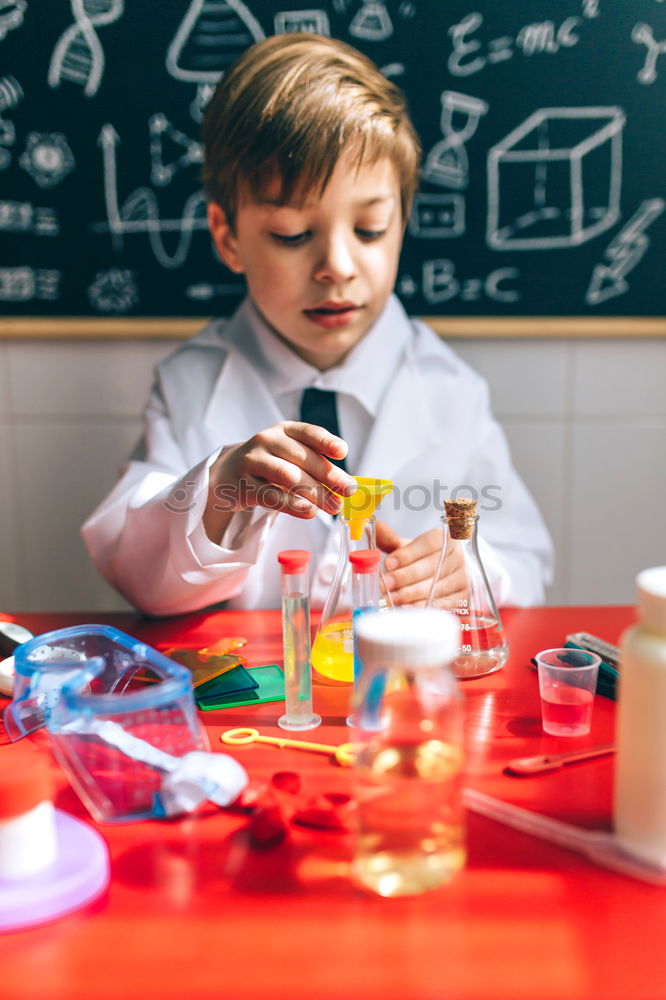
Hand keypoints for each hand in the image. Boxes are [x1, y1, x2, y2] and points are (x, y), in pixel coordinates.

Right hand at [203, 421, 355, 542]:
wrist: (227, 474)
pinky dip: (292, 504)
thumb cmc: (269, 466)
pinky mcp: (243, 485)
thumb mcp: (290, 457)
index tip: (342, 453)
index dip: (326, 442)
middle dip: (328, 475)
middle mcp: (267, 440)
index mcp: (284, 431)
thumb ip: (316, 467)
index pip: (308, 432)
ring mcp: (252, 461)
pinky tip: (308, 512)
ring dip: (314, 492)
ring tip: (332, 507)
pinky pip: (270, 495)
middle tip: (347, 492)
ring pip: (287, 475)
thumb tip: (345, 486)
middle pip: (301, 457)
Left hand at [376, 521, 467, 606]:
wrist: (446, 575)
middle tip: (385, 583)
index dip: (408, 554)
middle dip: (405, 576)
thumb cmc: (423, 559)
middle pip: (431, 566)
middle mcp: (457, 557)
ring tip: (391, 598)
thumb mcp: (409, 547)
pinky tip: (407, 608)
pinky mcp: (463, 597)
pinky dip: (423, 607)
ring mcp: (462, 578)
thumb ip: (391, 540)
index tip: (389, 563)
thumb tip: (374, 529)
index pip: (428, 543)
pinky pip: (443, 604)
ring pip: (436, 587)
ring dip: (411, 594)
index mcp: (445, 539)